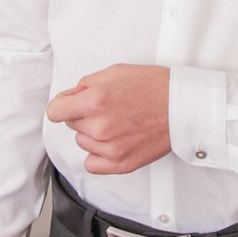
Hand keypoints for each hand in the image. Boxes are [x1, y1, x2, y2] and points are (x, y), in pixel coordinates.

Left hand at [45, 64, 170, 174]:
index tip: (68, 105)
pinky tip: (111, 142)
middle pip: (71, 124)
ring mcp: (111, 148)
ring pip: (83, 142)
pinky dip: (98, 154)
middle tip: (107, 107)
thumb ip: (85, 85)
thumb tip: (70, 97)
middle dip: (83, 115)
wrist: (182, 106)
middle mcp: (100, 127)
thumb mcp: (115, 72)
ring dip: (93, 133)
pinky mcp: (122, 163)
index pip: (55, 111)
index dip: (62, 105)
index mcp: (95, 101)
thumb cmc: (154, 87)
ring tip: (117, 122)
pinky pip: (93, 164)